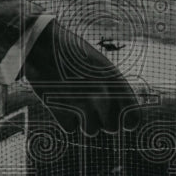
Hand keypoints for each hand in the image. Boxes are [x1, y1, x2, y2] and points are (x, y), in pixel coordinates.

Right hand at [22, 20, 138, 134]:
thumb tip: (118, 113)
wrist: (42, 44)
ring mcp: (82, 105)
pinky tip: (62, 100)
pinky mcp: (61, 112)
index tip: (121, 120)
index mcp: (115, 82)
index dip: (126, 121)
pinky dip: (66, 118)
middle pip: (111, 128)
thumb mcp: (100, 66)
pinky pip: (70, 128)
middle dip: (102, 120)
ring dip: (84, 121)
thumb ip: (112, 89)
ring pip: (91, 131)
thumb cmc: (72, 53)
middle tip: (90, 104)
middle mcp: (102, 96)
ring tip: (75, 100)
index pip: (133, 119)